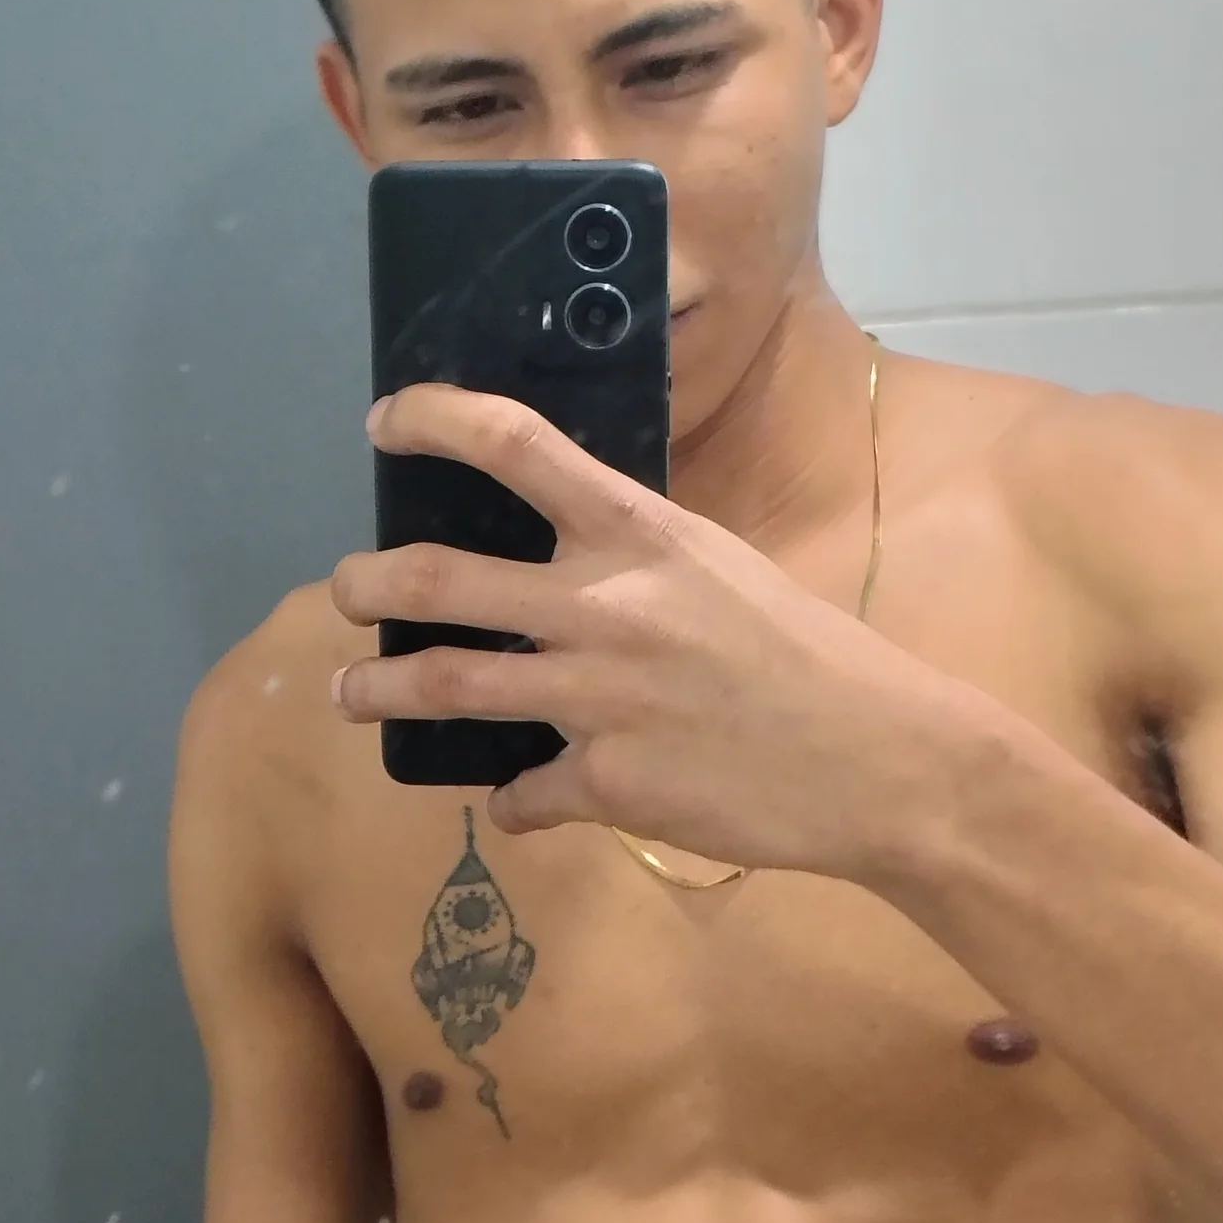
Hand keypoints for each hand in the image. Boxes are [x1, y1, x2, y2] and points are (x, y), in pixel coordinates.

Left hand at [330, 385, 986, 879]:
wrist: (882, 760)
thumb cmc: (809, 655)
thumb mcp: (719, 569)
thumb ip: (633, 561)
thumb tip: (561, 568)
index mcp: (641, 532)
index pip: (514, 445)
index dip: (432, 421)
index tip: (385, 421)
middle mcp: (605, 605)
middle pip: (439, 578)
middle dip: (364, 583)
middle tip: (341, 589)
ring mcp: (599, 698)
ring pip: (444, 686)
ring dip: (378, 688)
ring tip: (349, 691)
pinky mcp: (607, 784)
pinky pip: (524, 793)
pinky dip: (513, 799)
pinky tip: (515, 801)